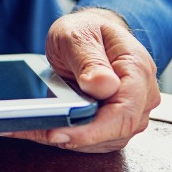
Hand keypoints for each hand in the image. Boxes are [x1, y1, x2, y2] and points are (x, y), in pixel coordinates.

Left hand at [0, 8, 160, 152]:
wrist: (88, 32)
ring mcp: (129, 110)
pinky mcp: (113, 120)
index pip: (124, 112)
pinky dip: (67, 136)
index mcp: (136, 69)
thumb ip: (90, 61)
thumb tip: (103, 86)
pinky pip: (94, 138)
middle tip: (37, 131)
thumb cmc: (85, 30)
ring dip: (67, 138)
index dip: (93, 129)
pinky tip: (41, 127)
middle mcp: (140, 95)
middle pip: (115, 132)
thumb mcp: (77, 37)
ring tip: (32, 128)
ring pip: (103, 140)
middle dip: (75, 136)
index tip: (60, 132)